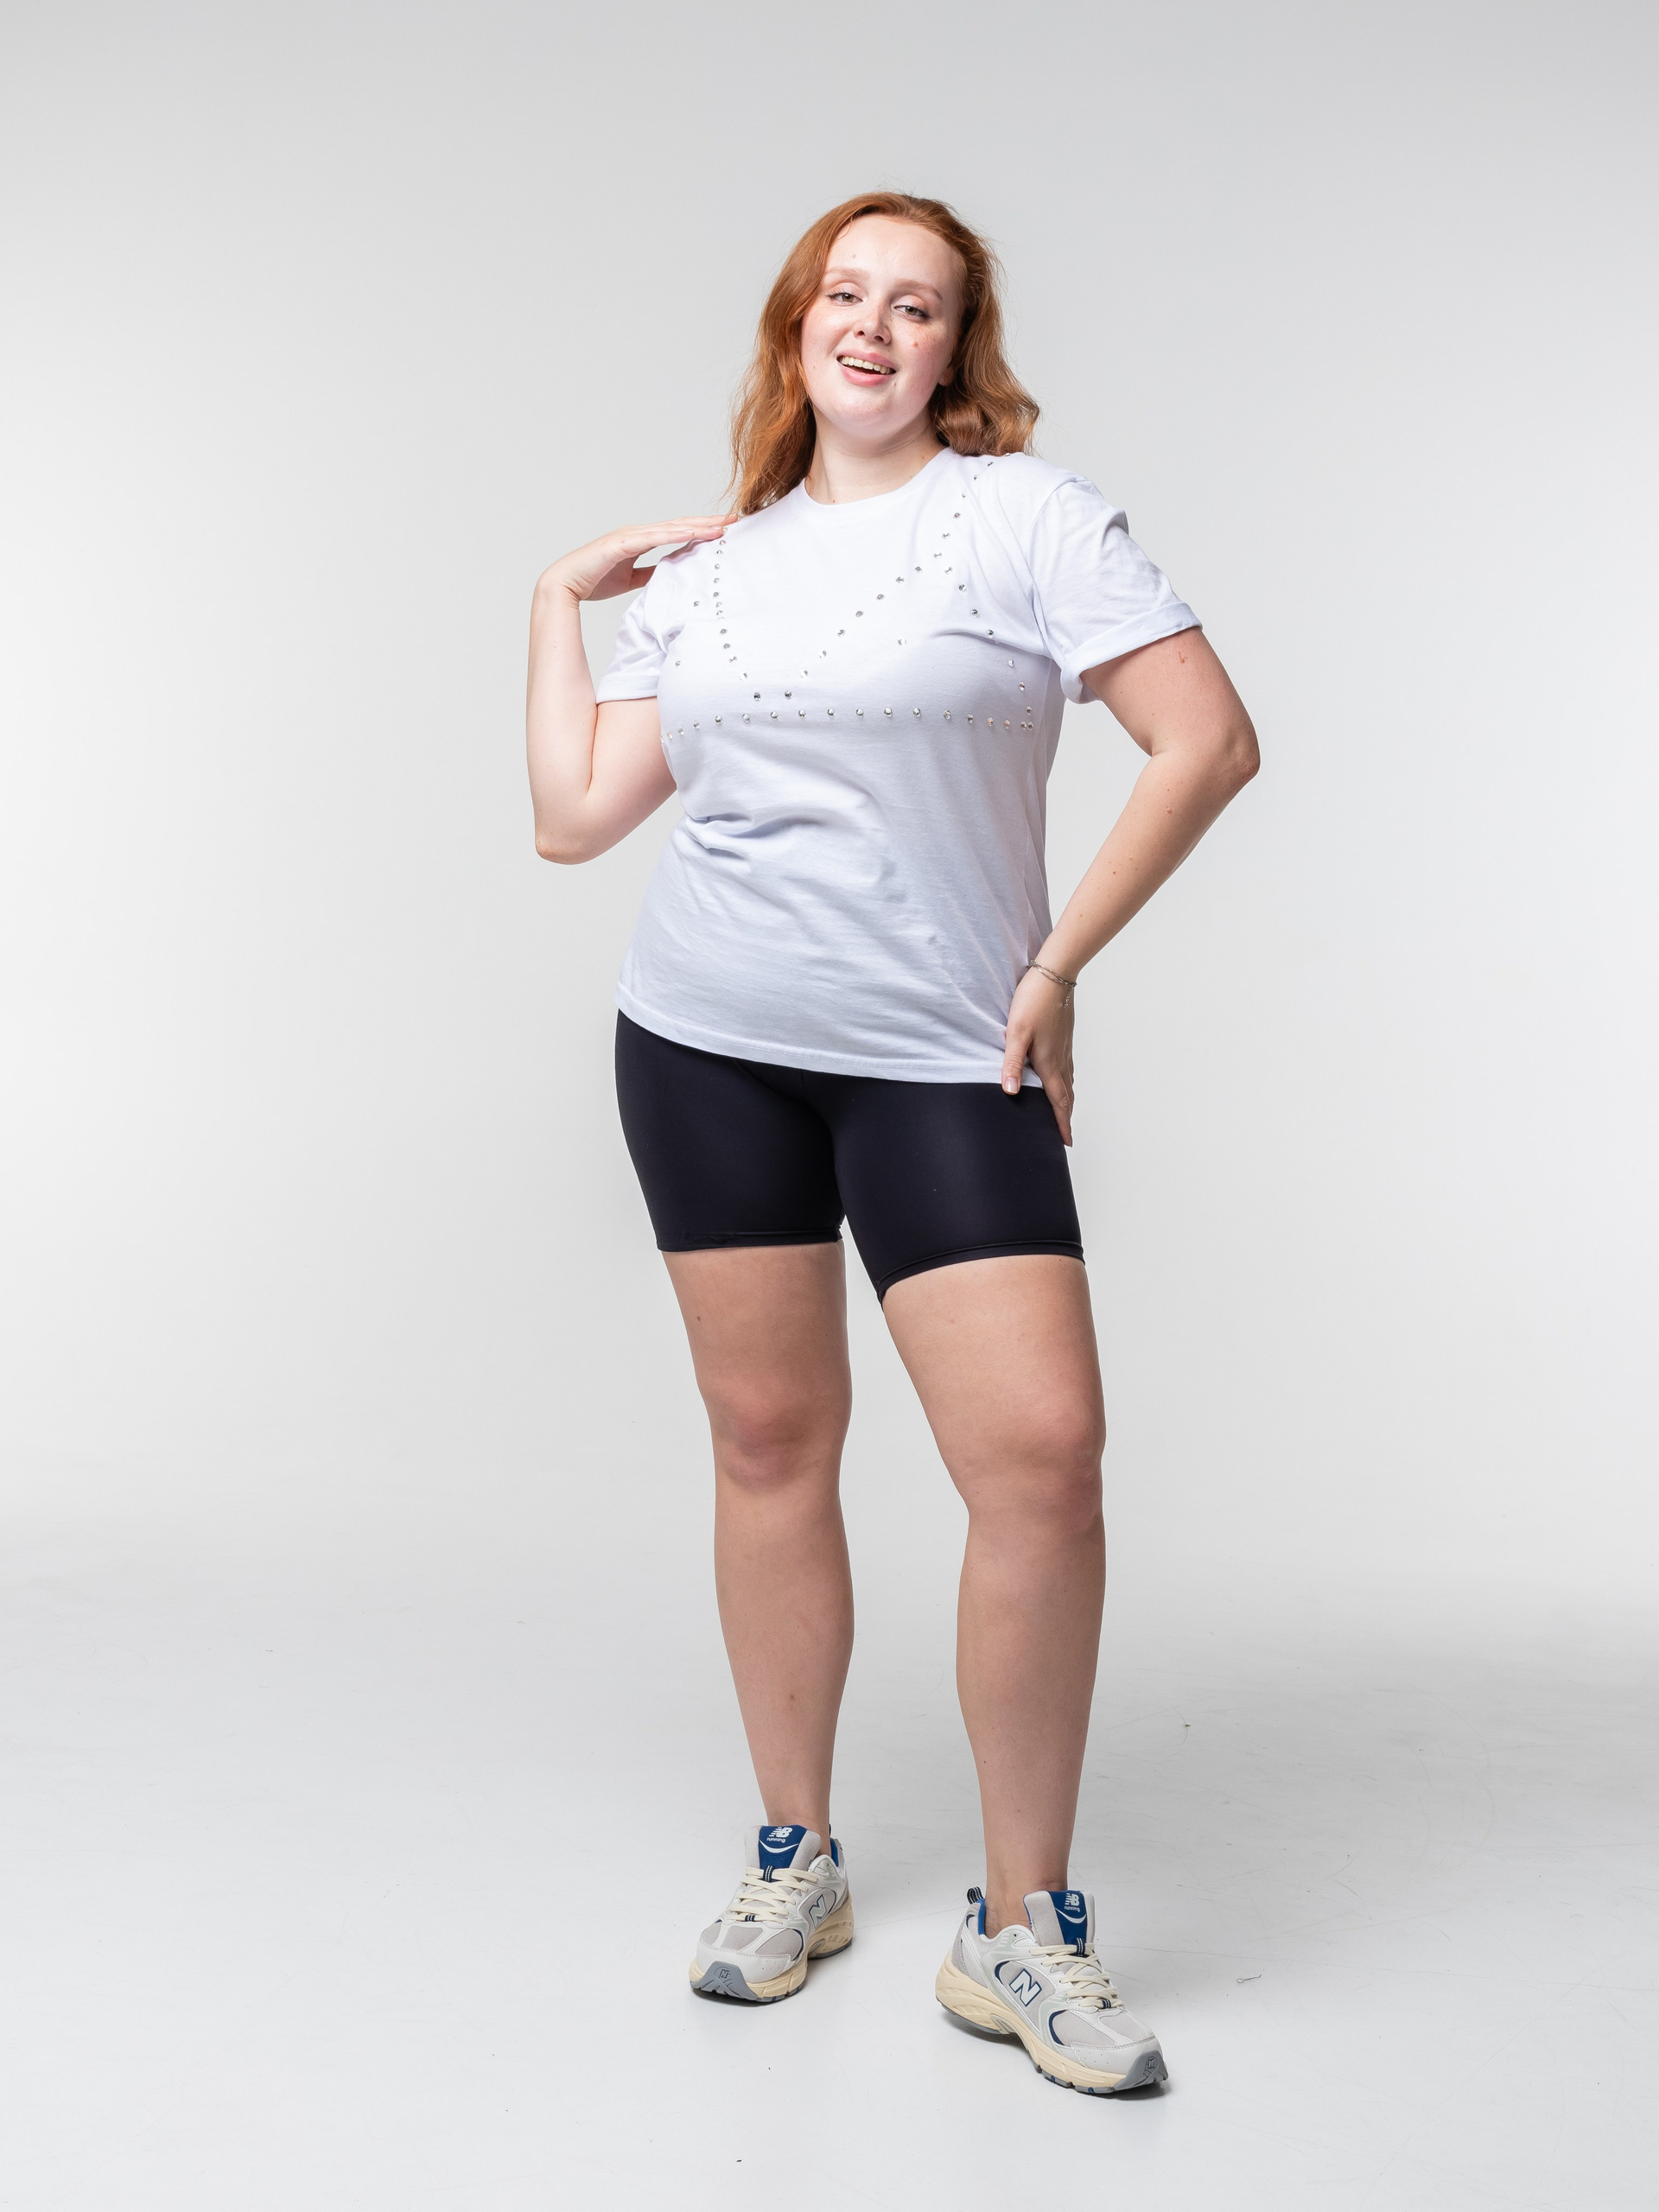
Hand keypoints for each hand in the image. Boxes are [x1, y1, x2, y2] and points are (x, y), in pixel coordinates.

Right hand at [541, 515, 735, 603]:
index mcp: (641, 539)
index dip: (703, 529)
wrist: (565, 584)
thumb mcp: (631, 579)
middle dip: (708, 522)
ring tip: (721, 526)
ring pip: (670, 528)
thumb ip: (649, 574)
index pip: (679, 532)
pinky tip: (691, 533)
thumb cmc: (594, 579)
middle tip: (735, 519)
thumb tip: (669, 576)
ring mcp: (629, 535)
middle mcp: (638, 532)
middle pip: (680, 525)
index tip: (726, 529)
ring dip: (697, 526)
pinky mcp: (620, 544)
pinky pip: (651, 538)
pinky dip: (672, 534)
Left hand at [1000, 966, 1076, 1143]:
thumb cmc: (1033, 1001)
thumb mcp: (1016, 1033)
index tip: (1066, 1142)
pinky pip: (1068, 1067)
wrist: (1055, 974)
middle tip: (1065, 1135)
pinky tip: (1060, 1077)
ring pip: (1069, 1081)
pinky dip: (1066, 1081)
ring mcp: (1065, 1047)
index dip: (1062, 1123)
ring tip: (1063, 1112)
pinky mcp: (1064, 1037)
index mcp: (1049, 1062)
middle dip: (1066, 1117)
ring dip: (1067, 1100)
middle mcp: (1061, 1058)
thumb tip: (1012, 1092)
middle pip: (1067, 1095)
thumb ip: (1012, 1063)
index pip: (1058, 1101)